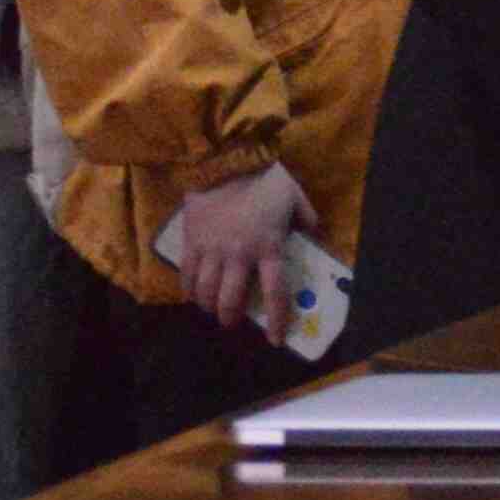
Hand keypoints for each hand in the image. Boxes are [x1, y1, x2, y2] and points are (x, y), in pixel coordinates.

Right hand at [159, 160, 312, 333]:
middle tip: (233, 322)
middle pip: (231, 301)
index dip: (277, 320)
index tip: (275, 340)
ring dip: (208, 307)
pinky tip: (192, 294)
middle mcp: (239, 255)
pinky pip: (186, 274)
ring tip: (212, 309)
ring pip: (205, 292)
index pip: (275, 293)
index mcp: (269, 247)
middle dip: (231, 318)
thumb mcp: (295, 197)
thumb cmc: (265, 179)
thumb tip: (314, 234)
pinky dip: (188, 289)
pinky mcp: (191, 241)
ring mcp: (212, 250)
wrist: (227, 159)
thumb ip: (306, 219)